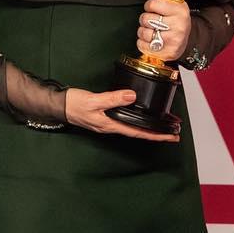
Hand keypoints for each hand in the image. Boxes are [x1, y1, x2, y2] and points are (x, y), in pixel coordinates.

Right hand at [65, 88, 179, 141]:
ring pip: (133, 128)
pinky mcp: (105, 117)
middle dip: (157, 135)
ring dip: (149, 129)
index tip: (170, 137)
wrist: (60, 106)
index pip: (138, 132)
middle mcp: (111, 126)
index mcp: (111, 125)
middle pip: (139, 133)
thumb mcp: (94, 100)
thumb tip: (131, 96)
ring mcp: (108, 123)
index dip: (156, 135)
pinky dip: (138, 122)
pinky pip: (126, 122)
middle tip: (174, 134)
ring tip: (163, 128)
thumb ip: (113, 98)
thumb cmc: (74, 104)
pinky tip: (141, 118)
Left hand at [136, 0, 190, 60]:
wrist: (183, 41)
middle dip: (146, 19)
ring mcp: (174, 40)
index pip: (153, 4)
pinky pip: (143, 45)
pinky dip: (143, 43)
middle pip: (146, 19)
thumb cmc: (173, 17)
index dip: (150, 6)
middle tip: (154, 21)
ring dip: (143, 32)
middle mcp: (179, 25)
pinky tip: (152, 40)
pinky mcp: (167, 52)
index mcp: (180, 9)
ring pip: (143, 33)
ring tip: (153, 31)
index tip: (155, 8)